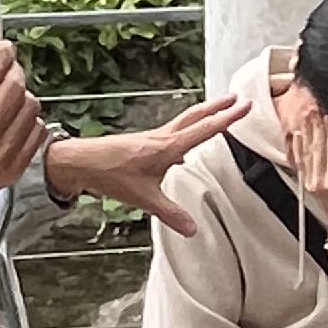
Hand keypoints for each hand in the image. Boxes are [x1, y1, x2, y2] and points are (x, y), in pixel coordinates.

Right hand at [0, 42, 44, 237]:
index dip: (1, 53)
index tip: (4, 50)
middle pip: (15, 85)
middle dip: (12, 71)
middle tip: (7, 72)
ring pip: (30, 108)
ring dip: (21, 97)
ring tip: (8, 100)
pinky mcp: (11, 170)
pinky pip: (36, 134)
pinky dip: (28, 123)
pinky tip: (14, 123)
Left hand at [43, 93, 249, 234]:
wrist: (81, 163)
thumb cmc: (111, 175)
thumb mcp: (144, 198)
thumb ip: (171, 214)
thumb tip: (193, 229)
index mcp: (168, 147)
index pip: (205, 129)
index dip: (228, 118)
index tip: (245, 106)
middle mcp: (162, 137)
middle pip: (196, 116)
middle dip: (218, 107)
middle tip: (237, 98)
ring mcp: (152, 138)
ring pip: (184, 121)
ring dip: (203, 115)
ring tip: (217, 112)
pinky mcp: (143, 143)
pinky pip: (172, 132)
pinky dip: (185, 132)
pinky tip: (183, 148)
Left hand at [283, 100, 327, 235]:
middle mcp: (319, 179)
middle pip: (316, 148)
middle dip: (315, 127)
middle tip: (314, 108)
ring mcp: (310, 181)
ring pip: (305, 152)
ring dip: (305, 132)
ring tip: (305, 116)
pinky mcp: (306, 182)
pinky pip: (298, 162)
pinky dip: (295, 148)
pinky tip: (295, 135)